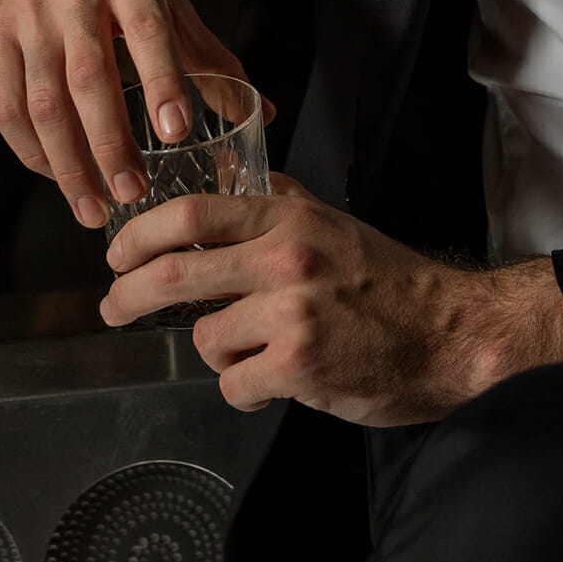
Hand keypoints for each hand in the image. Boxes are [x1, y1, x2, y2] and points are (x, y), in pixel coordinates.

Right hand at [0, 0, 269, 228]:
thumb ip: (207, 52)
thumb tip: (261, 111)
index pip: (146, 29)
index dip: (162, 81)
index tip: (176, 130)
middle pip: (89, 77)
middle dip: (110, 143)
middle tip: (133, 191)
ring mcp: (26, 12)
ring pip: (42, 101)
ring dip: (69, 162)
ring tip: (95, 205)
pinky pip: (6, 105)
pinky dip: (31, 150)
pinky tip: (56, 175)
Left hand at [99, 172, 562, 424]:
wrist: (449, 334)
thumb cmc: (392, 283)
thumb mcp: (335, 222)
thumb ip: (282, 198)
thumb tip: (233, 171)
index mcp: (292, 219)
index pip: (194, 214)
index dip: (140, 234)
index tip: (116, 254)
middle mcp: (287, 259)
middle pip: (175, 273)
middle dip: (128, 295)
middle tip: (113, 307)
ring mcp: (291, 314)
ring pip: (207, 340)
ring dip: (220, 354)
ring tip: (259, 353)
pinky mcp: (298, 367)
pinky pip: (234, 386)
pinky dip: (247, 390)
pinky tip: (278, 382)